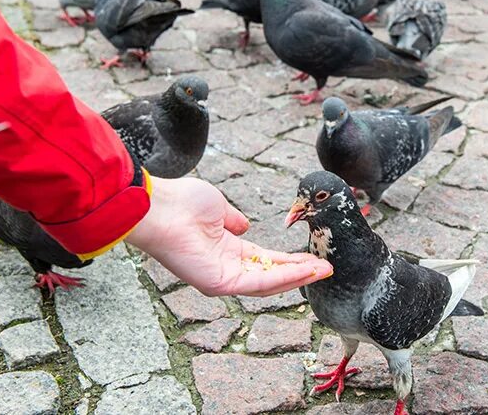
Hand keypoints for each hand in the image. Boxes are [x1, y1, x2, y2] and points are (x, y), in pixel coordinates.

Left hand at [126, 176, 332, 296]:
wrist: (160, 206)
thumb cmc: (182, 203)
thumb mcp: (219, 209)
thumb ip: (234, 219)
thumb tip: (244, 225)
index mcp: (227, 251)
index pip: (266, 261)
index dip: (291, 260)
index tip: (314, 257)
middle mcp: (226, 268)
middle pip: (272, 276)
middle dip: (301, 272)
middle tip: (327, 267)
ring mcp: (222, 278)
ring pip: (269, 283)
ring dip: (298, 277)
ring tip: (323, 270)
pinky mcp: (219, 283)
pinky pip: (258, 283)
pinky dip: (283, 278)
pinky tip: (304, 270)